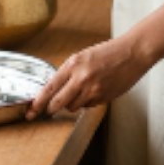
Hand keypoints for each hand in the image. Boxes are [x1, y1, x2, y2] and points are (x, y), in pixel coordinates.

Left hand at [27, 35, 148, 118]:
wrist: (133, 53)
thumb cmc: (107, 53)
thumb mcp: (83, 57)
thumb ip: (69, 73)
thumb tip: (55, 91)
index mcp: (73, 64)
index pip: (49, 88)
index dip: (38, 102)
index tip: (30, 111)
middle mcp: (81, 78)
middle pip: (58, 103)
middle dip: (51, 109)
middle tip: (48, 110)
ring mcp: (93, 90)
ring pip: (72, 107)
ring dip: (72, 104)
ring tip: (82, 90)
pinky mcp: (104, 98)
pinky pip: (88, 106)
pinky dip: (87, 102)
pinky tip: (96, 90)